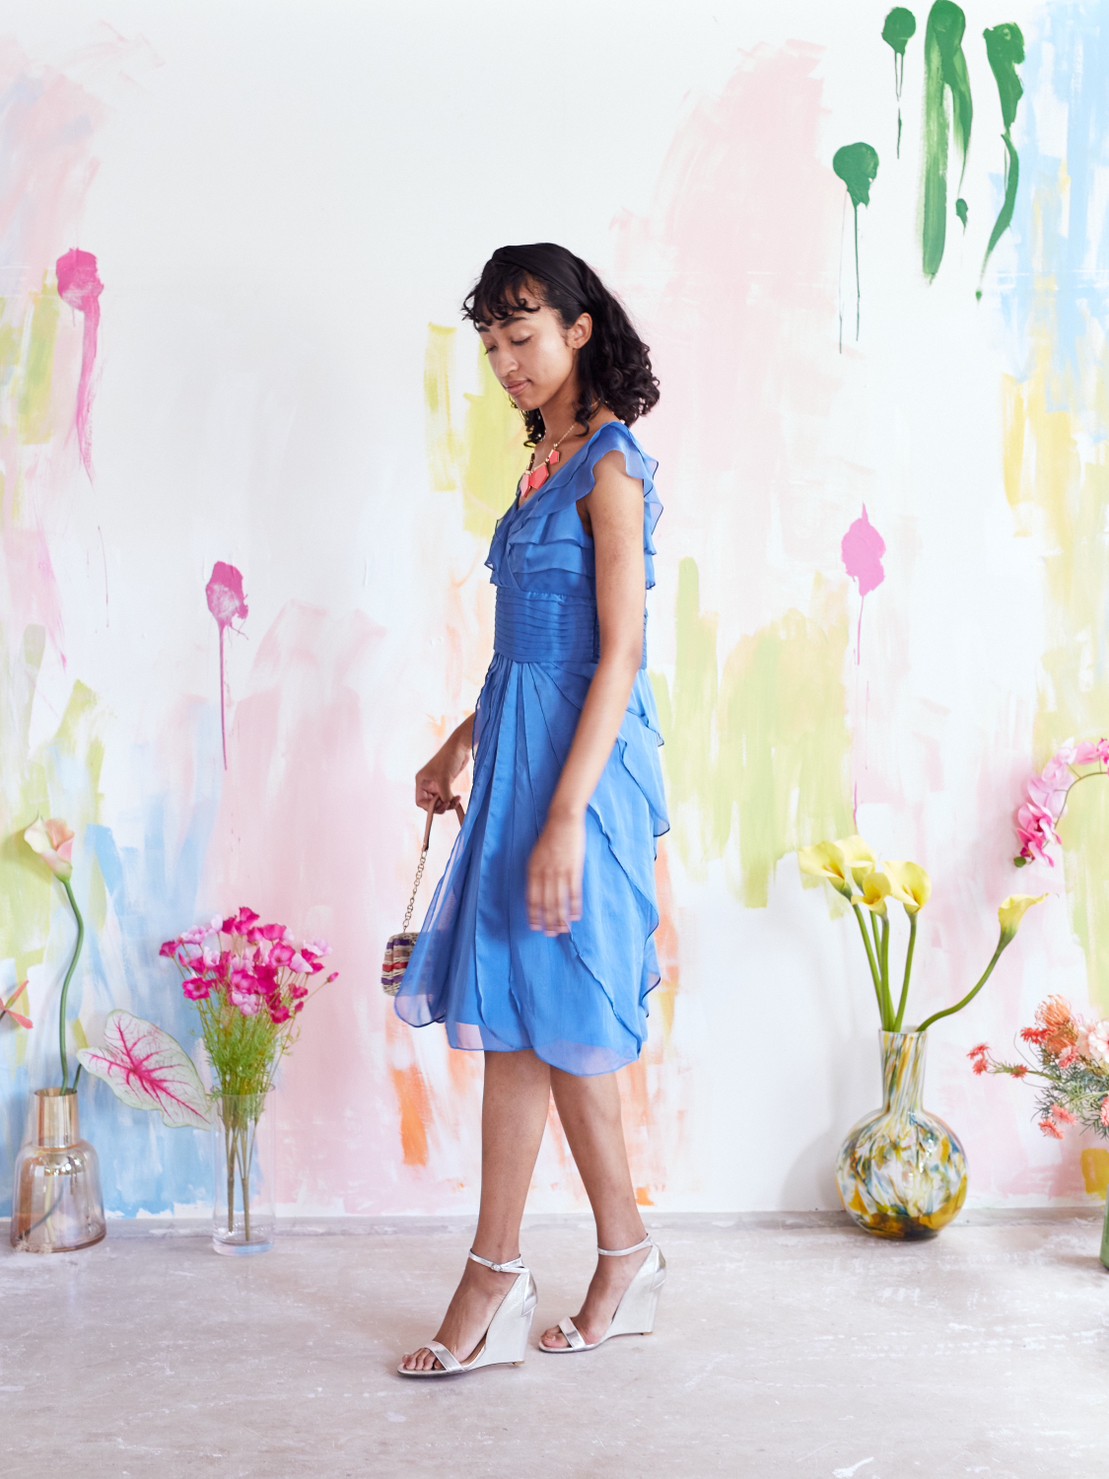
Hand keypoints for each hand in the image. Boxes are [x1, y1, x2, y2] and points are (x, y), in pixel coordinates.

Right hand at [415, 731, 468, 814]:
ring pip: (440, 801)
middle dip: (440, 806)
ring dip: (449, 804)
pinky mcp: (447, 783)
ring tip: (457, 799)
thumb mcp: (444, 778)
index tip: (439, 805)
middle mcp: (428, 784)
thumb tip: (447, 804)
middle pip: (430, 804)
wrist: (460, 747)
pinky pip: (447, 797)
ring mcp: (437, 784)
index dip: (429, 807)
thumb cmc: (448, 759)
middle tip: (449, 804)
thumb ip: (444, 794)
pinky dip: (453, 800)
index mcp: (422, 781)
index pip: (420, 801)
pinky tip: (458, 798)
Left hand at [527, 810, 584, 935]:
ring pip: (559, 901)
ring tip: (563, 930)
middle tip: (550, 935)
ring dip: (561, 919)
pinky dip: (575, 906)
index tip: (535, 928)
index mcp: (533, 871)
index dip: (534, 915)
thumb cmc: (550, 838)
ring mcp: (559, 872)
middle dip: (548, 922)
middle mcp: (545, 874)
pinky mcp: (574, 869)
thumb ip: (536, 873)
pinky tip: (575, 917)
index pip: (532, 899)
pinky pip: (574, 893)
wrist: (563, 821)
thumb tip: (537, 891)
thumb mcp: (536, 855)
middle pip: (546, 904)